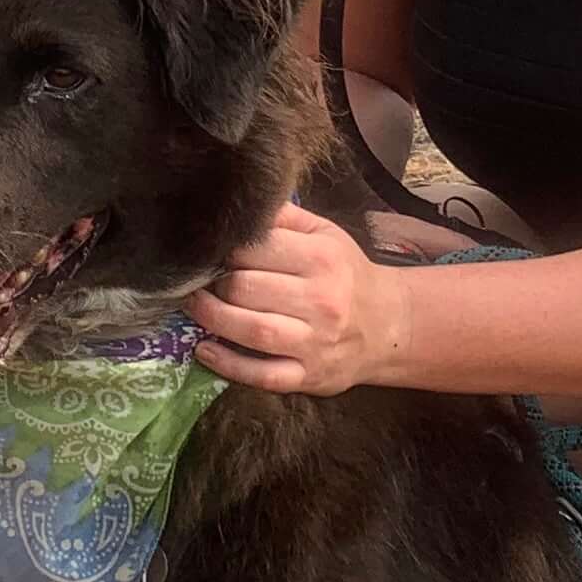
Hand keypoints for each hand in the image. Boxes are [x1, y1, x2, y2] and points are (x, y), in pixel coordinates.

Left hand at [188, 200, 411, 394]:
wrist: (389, 326)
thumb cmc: (346, 274)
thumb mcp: (326, 235)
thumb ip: (284, 218)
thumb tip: (241, 204)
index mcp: (322, 259)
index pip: (258, 249)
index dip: (226, 249)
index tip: (210, 251)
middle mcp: (321, 301)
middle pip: (247, 289)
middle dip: (215, 283)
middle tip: (198, 279)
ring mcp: (315, 343)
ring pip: (253, 330)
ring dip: (212, 318)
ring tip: (192, 306)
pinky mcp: (308, 377)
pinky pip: (262, 375)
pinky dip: (229, 364)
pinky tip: (204, 350)